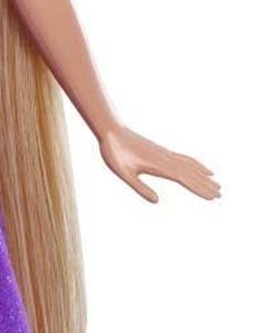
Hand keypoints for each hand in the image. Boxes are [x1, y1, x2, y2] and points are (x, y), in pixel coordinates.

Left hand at [98, 123, 220, 203]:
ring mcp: (165, 154)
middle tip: (220, 195)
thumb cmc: (115, 153)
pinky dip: (195, 164)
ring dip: (203, 175)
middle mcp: (166, 159)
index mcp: (158, 166)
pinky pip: (184, 158)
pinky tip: (201, 168)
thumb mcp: (124, 173)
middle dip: (205, 185)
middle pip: (191, 173)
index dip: (199, 189)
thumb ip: (140, 187)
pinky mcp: (162, 151)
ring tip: (216, 182)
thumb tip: (157, 202)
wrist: (112, 131)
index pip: (184, 179)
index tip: (212, 197)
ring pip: (190, 165)